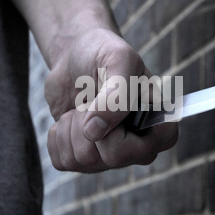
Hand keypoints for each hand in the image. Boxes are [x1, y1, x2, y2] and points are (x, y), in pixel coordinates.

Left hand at [44, 27, 177, 172]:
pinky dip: (57, 135)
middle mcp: (137, 147)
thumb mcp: (119, 59)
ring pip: (83, 161)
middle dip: (92, 123)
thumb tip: (93, 132)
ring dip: (72, 126)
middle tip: (93, 101)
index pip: (147, 150)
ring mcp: (109, 156)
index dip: (122, 131)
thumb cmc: (103, 53)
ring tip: (83, 106)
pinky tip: (70, 117)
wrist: (74, 55)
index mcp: (158, 125)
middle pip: (112, 158)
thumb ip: (118, 93)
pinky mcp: (82, 158)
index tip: (113, 103)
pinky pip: (62, 161)